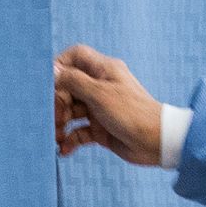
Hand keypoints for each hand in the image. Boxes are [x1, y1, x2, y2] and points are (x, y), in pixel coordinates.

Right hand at [55, 45, 167, 165]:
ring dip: (60, 124)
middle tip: (54, 117)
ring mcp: (100, 109)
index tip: (48, 83)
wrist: (157, 142)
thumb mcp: (99, 94)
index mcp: (103, 70)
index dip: (59, 66)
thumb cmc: (133, 113)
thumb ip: (73, 81)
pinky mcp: (101, 129)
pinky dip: (70, 139)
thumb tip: (52, 70)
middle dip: (57, 103)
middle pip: (68, 88)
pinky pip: (78, 132)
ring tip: (55, 136)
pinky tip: (65, 149)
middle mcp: (100, 87)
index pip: (75, 57)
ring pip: (71, 112)